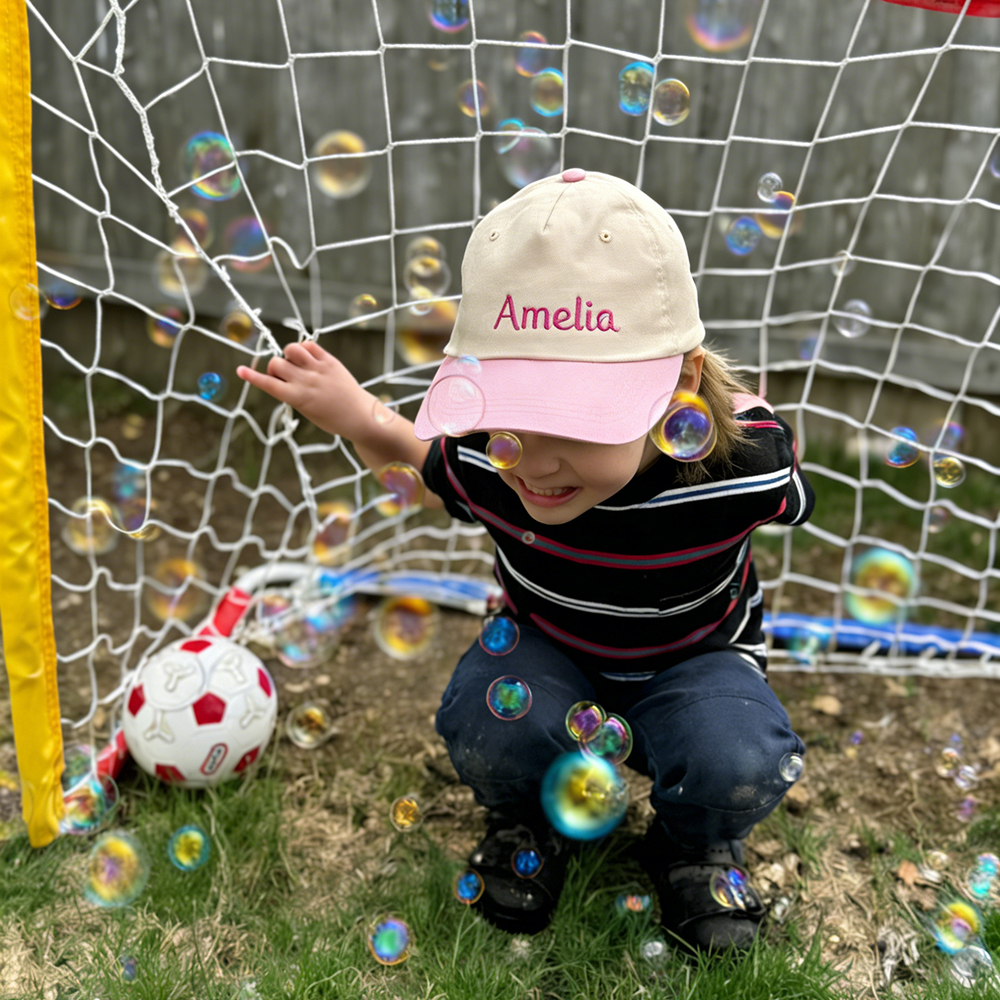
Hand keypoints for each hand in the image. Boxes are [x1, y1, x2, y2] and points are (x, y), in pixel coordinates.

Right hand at [236, 341, 368, 439]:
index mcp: (298, 398)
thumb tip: (282, 372)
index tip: (240, 370)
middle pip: (276, 363)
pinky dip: (304, 348)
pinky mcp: (330, 361)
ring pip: (291, 349)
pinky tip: (308, 358)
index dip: (253, 377)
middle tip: (285, 376)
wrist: (359, 415)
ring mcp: (319, 369)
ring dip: (288, 354)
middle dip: (275, 368)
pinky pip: (309, 345)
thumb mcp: (305, 410)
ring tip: (296, 364)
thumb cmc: (331, 418)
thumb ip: (291, 392)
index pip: (269, 384)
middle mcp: (306, 381)